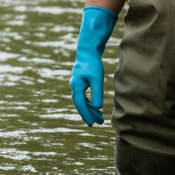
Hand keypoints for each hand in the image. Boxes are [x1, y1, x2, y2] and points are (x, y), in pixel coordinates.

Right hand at [70, 6, 117, 125]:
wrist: (88, 50)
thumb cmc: (93, 64)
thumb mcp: (97, 78)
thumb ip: (97, 92)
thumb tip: (98, 107)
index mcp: (77, 86)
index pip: (80, 104)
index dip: (86, 115)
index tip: (91, 124)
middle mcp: (75, 86)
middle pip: (80, 104)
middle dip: (89, 114)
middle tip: (98, 123)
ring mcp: (77, 84)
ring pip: (82, 101)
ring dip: (90, 109)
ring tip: (100, 118)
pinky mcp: (81, 82)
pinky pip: (84, 96)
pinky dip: (89, 103)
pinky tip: (96, 107)